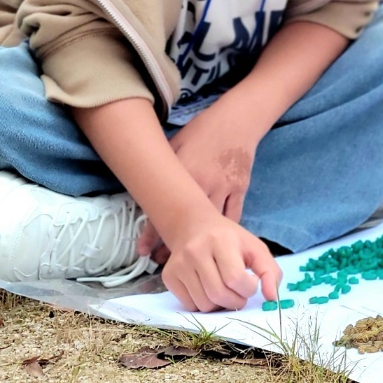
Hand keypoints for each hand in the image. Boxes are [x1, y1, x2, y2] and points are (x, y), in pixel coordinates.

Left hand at [137, 104, 260, 259]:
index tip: (142, 251)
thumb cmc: (202, 131)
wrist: (237, 121)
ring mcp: (224, 187)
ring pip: (209, 224)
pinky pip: (232, 217)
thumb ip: (163, 168)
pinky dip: (222, 231)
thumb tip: (146, 186)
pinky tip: (215, 243)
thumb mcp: (175, 145)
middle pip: (185, 223)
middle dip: (172, 245)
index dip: (151, 234)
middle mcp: (203, 184)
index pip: (163, 209)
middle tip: (160, 261)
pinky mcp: (240, 189)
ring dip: (197, 242)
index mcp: (183, 173)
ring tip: (186, 258)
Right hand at [161, 211, 281, 311]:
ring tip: (225, 290)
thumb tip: (273, 299)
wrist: (194, 227)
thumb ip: (270, 272)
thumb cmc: (230, 240)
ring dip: (220, 305)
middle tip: (240, 294)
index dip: (248, 288)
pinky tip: (208, 289)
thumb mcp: (255, 248)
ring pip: (204, 304)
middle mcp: (196, 251)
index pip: (235, 278)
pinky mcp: (169, 276)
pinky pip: (190, 305)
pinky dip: (204, 304)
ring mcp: (179, 265)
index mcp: (221, 241)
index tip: (251, 283)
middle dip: (236, 301)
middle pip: (218, 294)